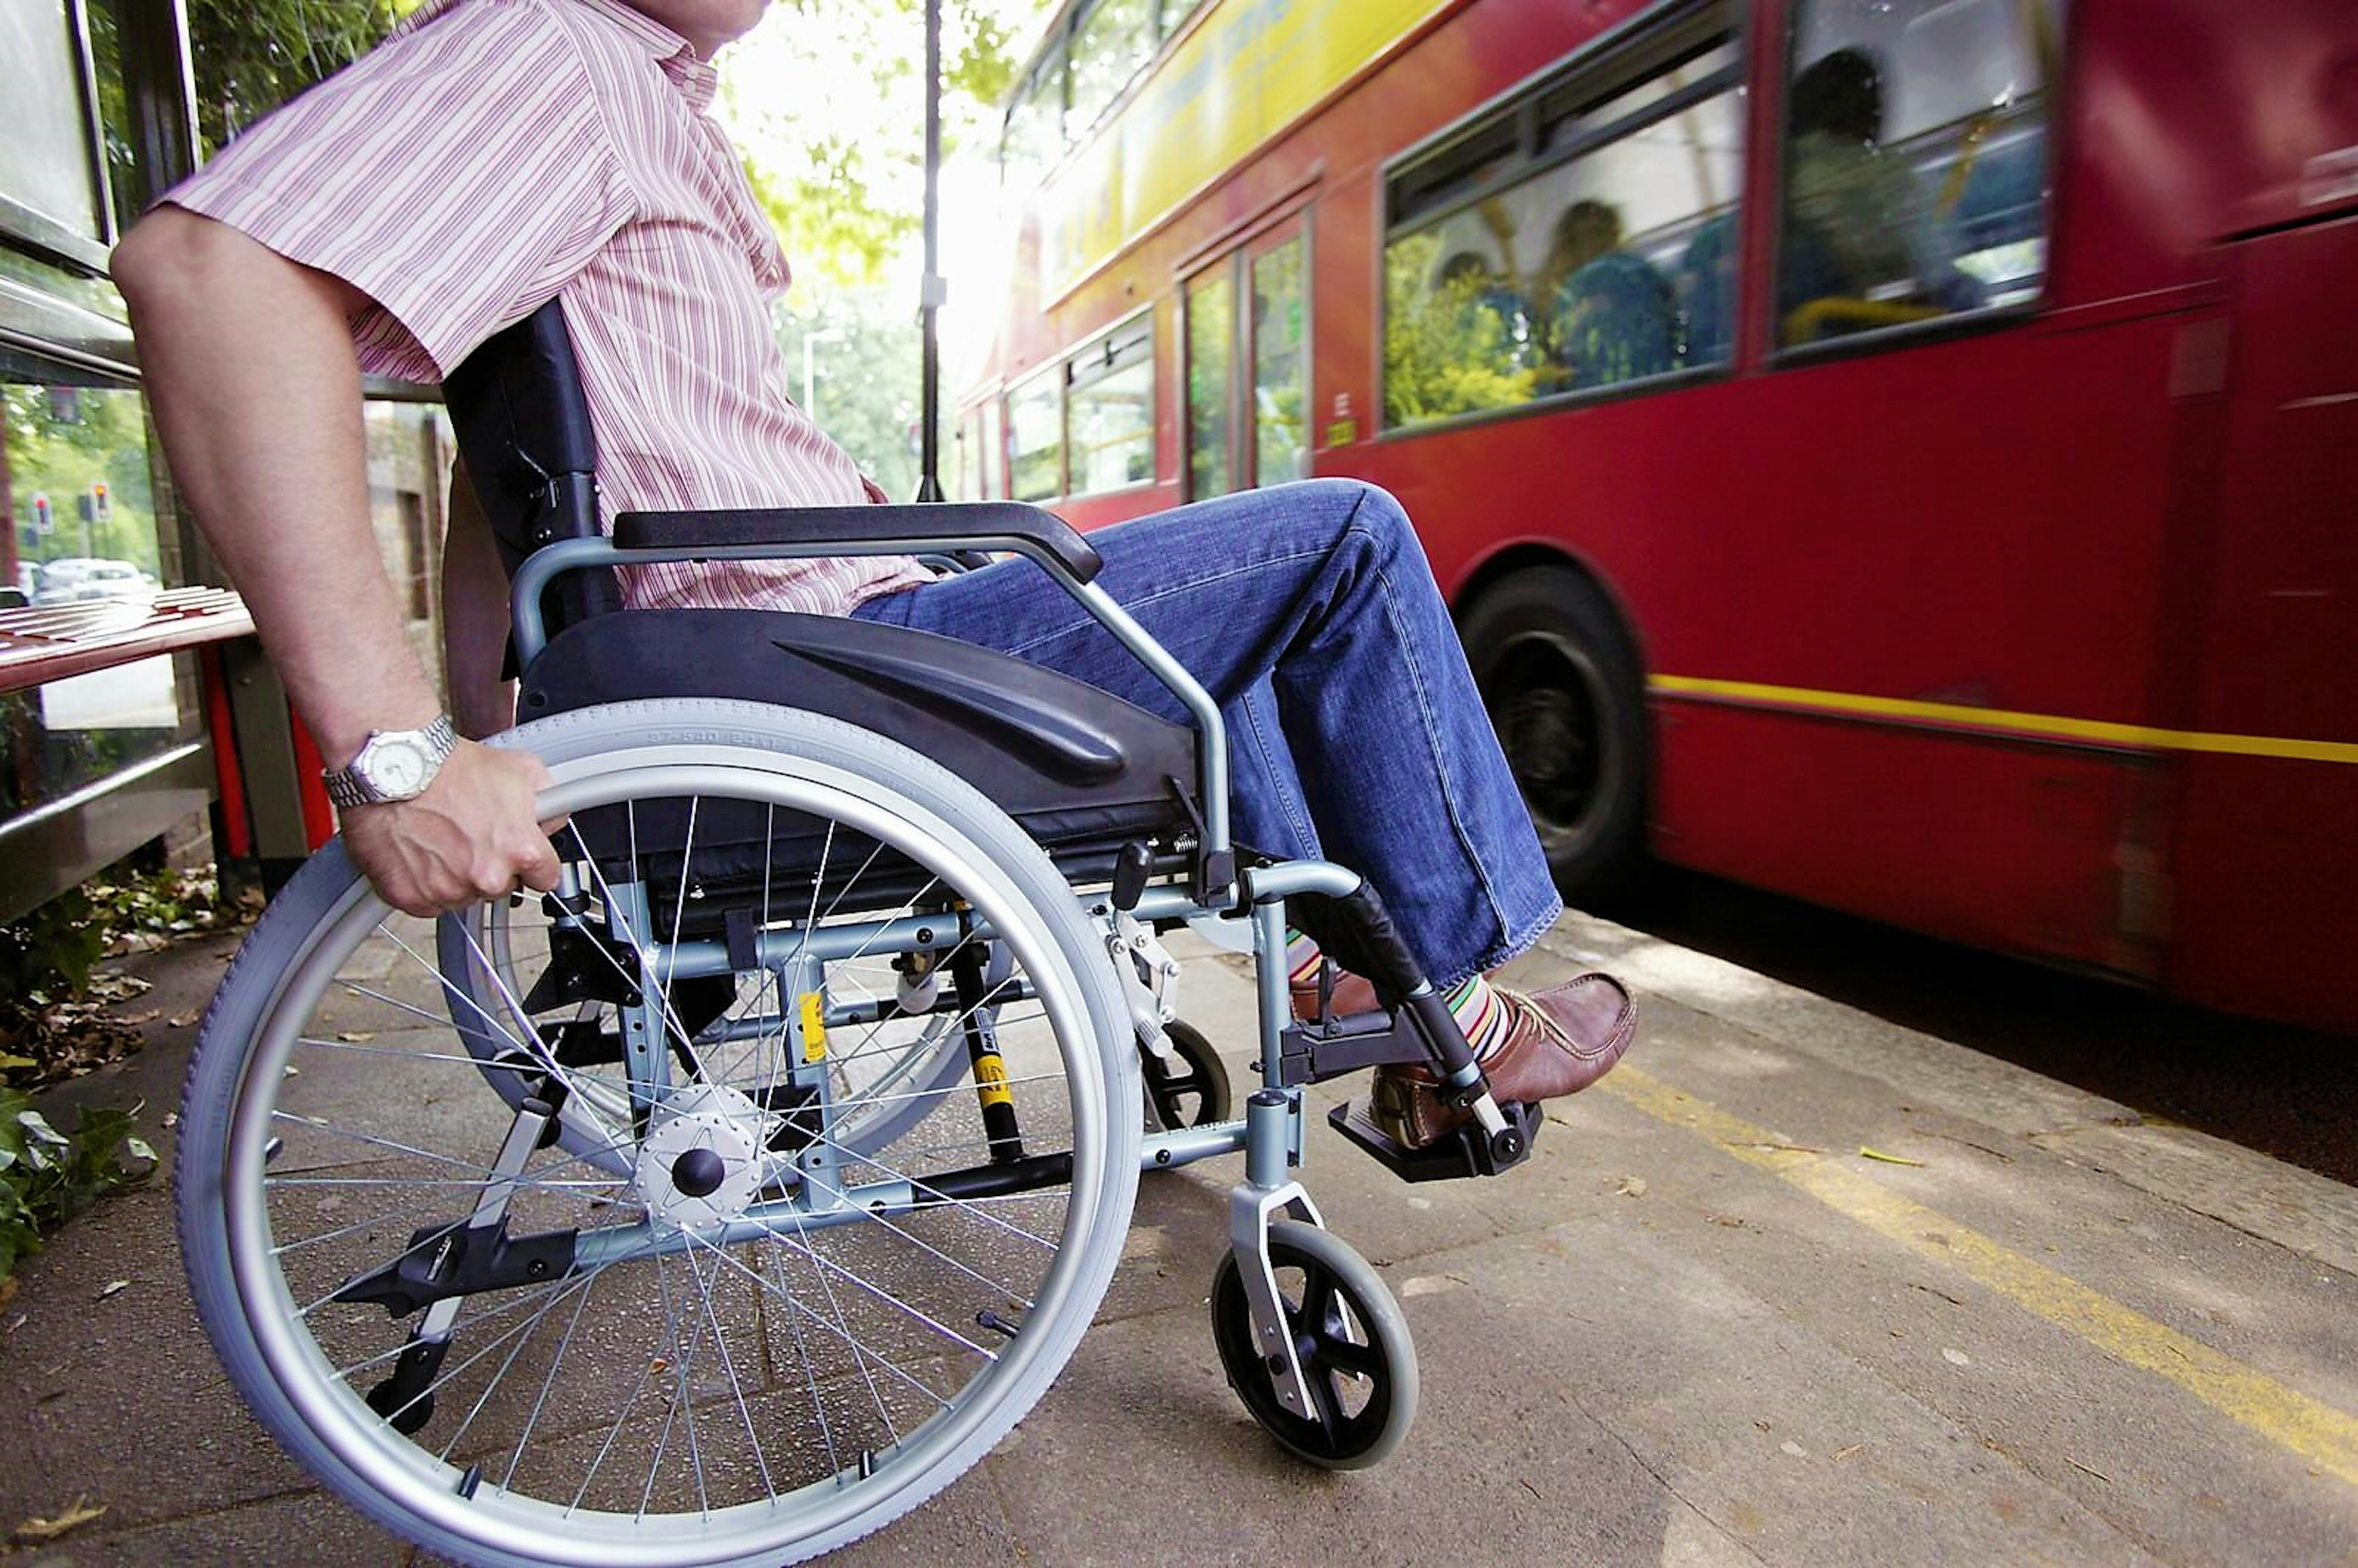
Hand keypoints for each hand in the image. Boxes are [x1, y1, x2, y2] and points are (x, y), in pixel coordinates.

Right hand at [340, 739, 563, 915]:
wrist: (395, 767)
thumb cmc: (451, 766)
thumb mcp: (522, 770)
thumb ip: (548, 806)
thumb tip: (551, 822)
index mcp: (520, 851)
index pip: (546, 878)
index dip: (533, 862)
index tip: (520, 853)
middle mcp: (487, 878)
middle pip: (502, 886)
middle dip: (492, 865)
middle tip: (471, 833)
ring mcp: (448, 891)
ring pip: (463, 894)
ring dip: (457, 874)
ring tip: (441, 836)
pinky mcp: (412, 897)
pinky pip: (428, 900)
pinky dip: (424, 882)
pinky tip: (420, 851)